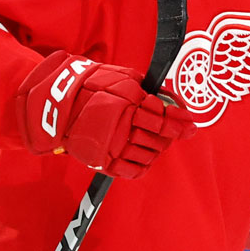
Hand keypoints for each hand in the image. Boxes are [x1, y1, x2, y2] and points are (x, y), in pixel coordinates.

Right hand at [16, 51, 195, 178]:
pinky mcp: (102, 161)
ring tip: (157, 140)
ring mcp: (111, 147)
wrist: (58, 105)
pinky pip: (133, 170)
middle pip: (158, 138)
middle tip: (175, 131)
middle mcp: (121, 128)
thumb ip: (150, 93)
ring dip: (158, 148)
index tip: (191, 125)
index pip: (162, 119)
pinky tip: (146, 155)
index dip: (180, 122)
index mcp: (127, 106)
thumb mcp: (125, 80)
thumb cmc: (94, 87)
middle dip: (170, 135)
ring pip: (149, 154)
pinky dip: (144, 164)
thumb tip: (174, 104)